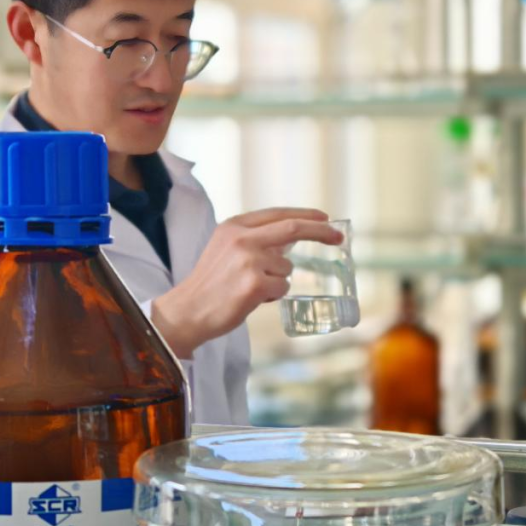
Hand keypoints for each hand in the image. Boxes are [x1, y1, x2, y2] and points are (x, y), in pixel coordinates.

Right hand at [151, 208, 342, 358]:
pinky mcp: (255, 284)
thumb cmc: (210, 284)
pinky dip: (273, 296)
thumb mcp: (226, 249)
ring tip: (251, 289)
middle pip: (293, 228)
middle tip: (339, 237)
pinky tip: (251, 299)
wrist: (187, 312)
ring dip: (277, 281)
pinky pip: (282, 287)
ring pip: (287, 268)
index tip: (325, 219)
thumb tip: (290, 238)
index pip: (278, 214)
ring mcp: (248, 261)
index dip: (305, 215)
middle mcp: (242, 239)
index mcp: (234, 226)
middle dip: (320, 231)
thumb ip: (255, 240)